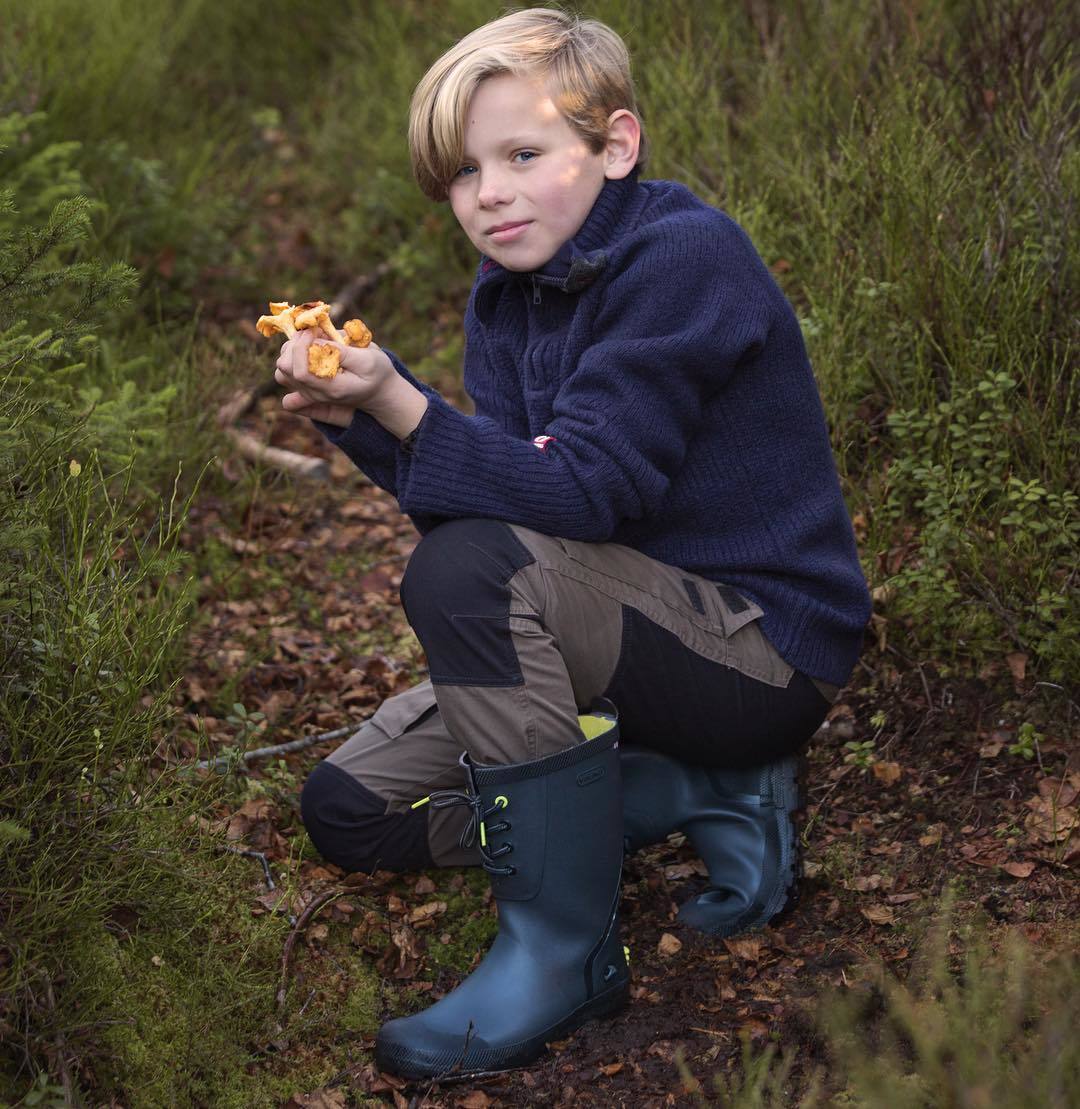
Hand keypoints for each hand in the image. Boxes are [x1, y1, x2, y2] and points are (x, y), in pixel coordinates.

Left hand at [274, 328, 396, 427]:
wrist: (378, 390)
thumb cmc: (377, 373)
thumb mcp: (370, 360)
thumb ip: (343, 353)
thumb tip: (316, 341)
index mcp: (332, 389)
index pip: (300, 372)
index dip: (301, 347)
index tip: (313, 331)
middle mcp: (316, 394)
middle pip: (285, 368)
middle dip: (295, 344)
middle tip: (313, 332)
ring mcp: (308, 392)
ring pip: (281, 370)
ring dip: (291, 349)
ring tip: (311, 339)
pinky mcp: (306, 385)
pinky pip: (286, 371)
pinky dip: (292, 355)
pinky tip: (309, 347)